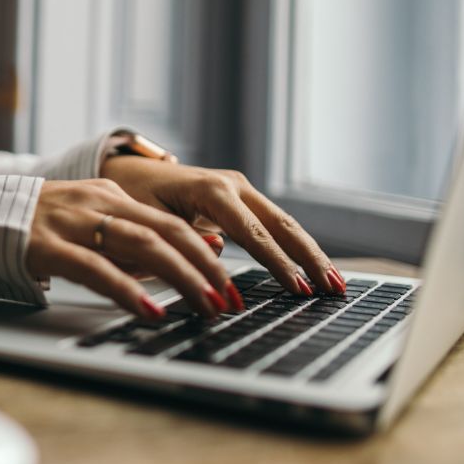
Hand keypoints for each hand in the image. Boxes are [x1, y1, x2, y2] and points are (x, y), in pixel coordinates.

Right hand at [24, 179, 240, 319]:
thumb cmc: (34, 232)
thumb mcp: (89, 230)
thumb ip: (132, 243)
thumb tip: (196, 255)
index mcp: (109, 196)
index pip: (171, 222)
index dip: (207, 253)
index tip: (232, 284)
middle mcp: (94, 202)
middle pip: (166, 231)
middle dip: (205, 267)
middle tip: (230, 300)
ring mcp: (69, 222)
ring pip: (140, 244)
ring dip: (180, 277)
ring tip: (205, 306)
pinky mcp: (44, 246)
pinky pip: (94, 268)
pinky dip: (128, 290)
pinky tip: (150, 311)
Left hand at [99, 155, 345, 297]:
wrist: (130, 173)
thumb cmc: (134, 198)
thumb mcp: (149, 220)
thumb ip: (182, 238)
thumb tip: (220, 251)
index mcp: (210, 190)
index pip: (252, 233)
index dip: (276, 263)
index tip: (296, 289)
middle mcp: (232, 185)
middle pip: (281, 225)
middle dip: (309, 259)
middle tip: (333, 290)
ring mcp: (240, 189)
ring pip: (284, 224)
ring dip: (310, 254)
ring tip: (334, 285)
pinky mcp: (241, 199)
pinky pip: (273, 225)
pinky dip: (295, 247)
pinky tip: (312, 270)